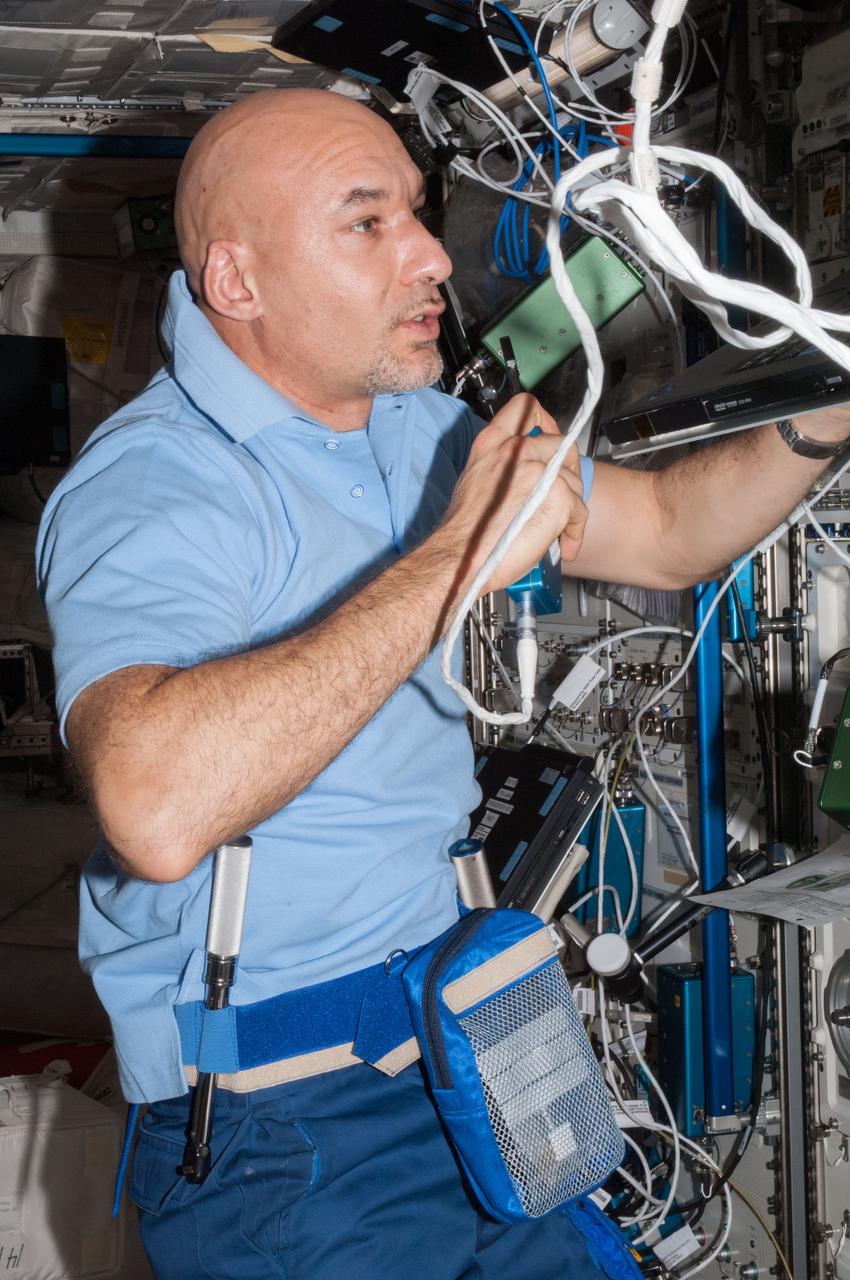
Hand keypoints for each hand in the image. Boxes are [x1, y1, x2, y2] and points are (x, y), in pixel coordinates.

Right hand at [440, 393, 587, 593]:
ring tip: (560, 532)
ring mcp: (540, 471)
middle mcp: (516, 451)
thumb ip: (502, 468)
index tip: (549, 437)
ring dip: (572, 509)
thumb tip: (528, 476)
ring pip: (574, 481)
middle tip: (564, 494)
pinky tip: (564, 546)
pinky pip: (580, 510)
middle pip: (563, 445)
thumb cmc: (466, 532)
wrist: (462, 556)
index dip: (545, 420)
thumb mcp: (475, 481)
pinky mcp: (558, 496)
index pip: (525, 407)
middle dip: (569, 471)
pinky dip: (575, 531)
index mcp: (492, 444)